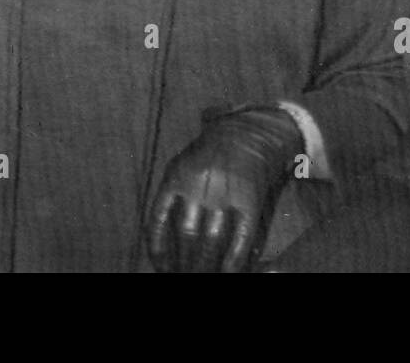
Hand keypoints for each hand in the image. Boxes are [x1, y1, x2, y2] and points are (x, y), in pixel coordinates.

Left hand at [146, 108, 302, 272]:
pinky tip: (227, 273)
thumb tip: (161, 239)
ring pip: (211, 240)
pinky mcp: (250, 200)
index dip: (159, 249)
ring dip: (205, 266)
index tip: (161, 268)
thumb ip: (170, 196)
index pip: (159, 219)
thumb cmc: (209, 153)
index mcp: (176, 175)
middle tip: (182, 276)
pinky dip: (233, 261)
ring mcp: (226, 193)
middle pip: (187, 235)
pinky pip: (240, 238)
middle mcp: (199, 185)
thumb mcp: (181, 164)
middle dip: (183, 262)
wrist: (248, 132)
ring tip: (201, 277)